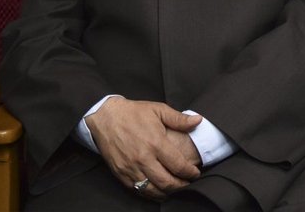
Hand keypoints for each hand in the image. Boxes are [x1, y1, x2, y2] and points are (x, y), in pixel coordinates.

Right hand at [85, 98, 201, 199]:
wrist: (106, 117)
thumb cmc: (134, 112)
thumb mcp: (158, 109)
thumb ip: (179, 118)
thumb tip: (198, 121)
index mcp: (156, 143)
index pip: (178, 165)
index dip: (190, 172)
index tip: (195, 173)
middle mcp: (144, 158)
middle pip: (167, 182)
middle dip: (181, 186)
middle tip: (188, 183)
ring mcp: (131, 168)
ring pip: (153, 190)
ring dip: (167, 193)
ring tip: (176, 189)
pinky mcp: (121, 174)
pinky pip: (138, 190)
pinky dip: (150, 194)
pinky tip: (158, 191)